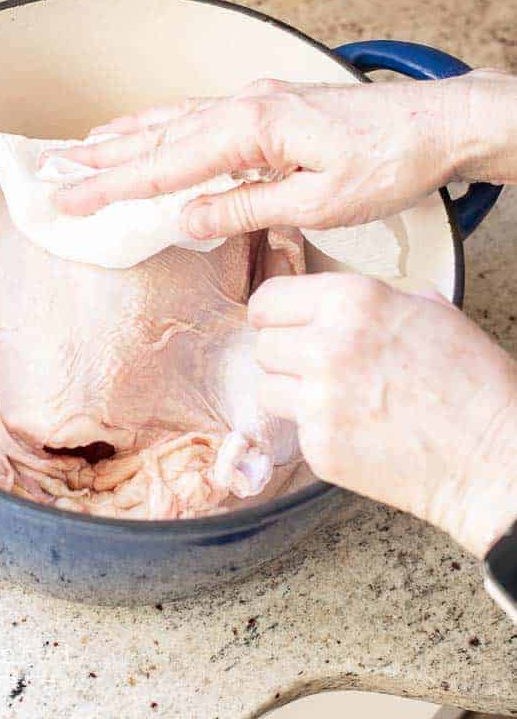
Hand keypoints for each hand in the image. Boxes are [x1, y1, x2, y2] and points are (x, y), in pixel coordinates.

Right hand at [50, 73, 488, 235]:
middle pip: (158, 135)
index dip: (111, 186)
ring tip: (82, 149)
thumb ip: (245, 207)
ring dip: (126, 137)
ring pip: (175, 120)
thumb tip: (185, 217)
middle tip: (52, 174)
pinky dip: (164, 127)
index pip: (165, 165)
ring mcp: (256, 101)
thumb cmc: (388, 164)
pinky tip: (152, 132)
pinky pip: (201, 116)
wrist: (437, 124)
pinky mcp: (269, 107)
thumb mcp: (318, 200)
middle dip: (102, 159)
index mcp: (252, 128)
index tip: (67, 200)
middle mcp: (245, 105)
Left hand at [248, 273, 516, 557]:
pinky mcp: (320, 447)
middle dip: (285, 353)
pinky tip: (355, 428)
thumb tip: (328, 299)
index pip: (267, 300)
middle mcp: (327, 346)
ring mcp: (319, 401)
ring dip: (291, 391)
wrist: (492, 456)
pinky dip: (316, 429)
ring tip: (335, 397)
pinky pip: (294, 429)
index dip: (272, 313)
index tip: (279, 323)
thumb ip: (369, 299)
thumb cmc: (470, 380)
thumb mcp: (427, 309)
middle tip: (317, 365)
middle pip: (262, 345)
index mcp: (352, 300)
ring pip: (267, 387)